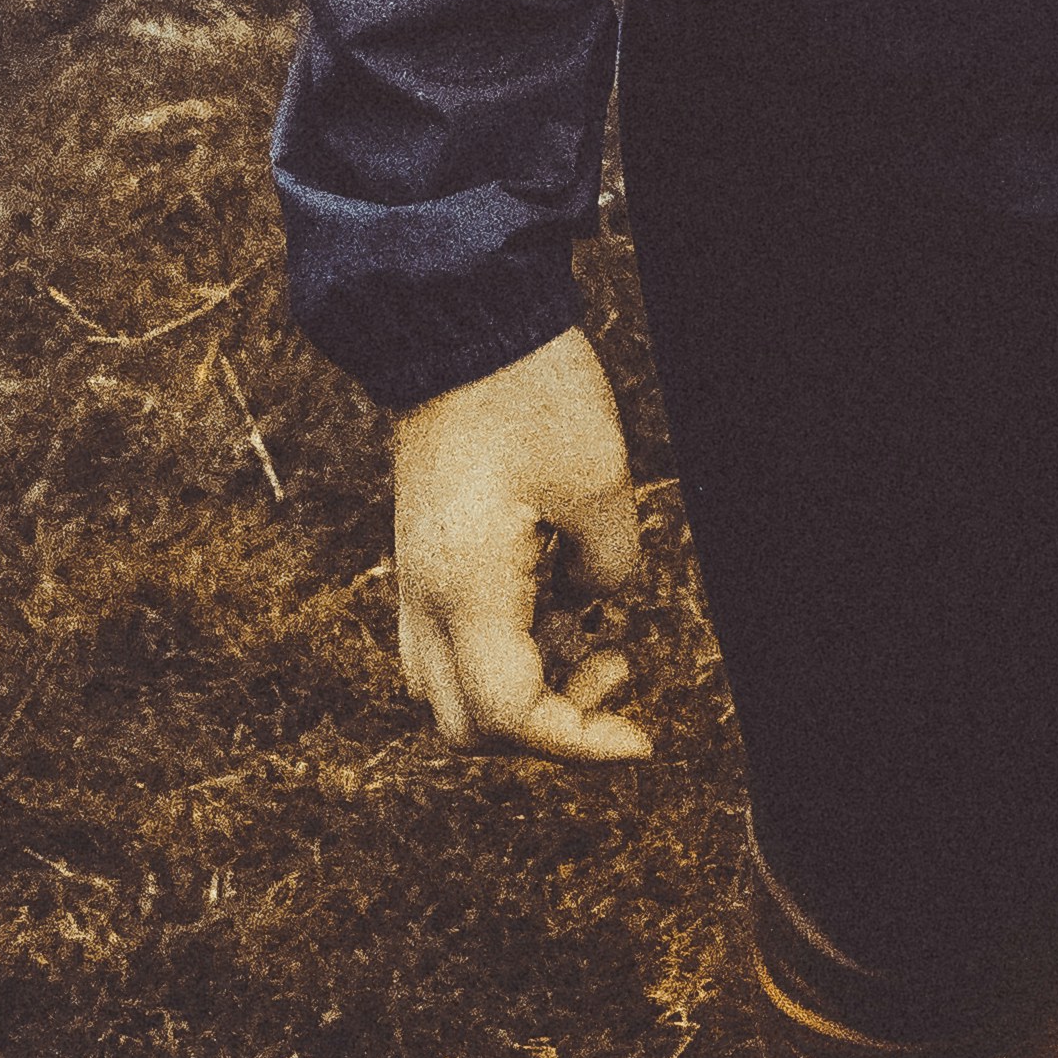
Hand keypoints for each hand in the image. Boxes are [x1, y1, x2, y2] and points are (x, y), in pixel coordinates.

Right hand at [389, 324, 653, 762]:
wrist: (458, 315)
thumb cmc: (529, 392)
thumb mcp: (599, 482)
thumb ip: (608, 568)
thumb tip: (593, 605)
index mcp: (466, 591)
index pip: (513, 719)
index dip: (583, 742)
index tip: (642, 739)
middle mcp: (426, 598)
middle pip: (470, 728)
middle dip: (548, 727)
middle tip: (614, 667)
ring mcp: (416, 575)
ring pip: (451, 691)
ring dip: (522, 691)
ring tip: (590, 634)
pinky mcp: (423, 552)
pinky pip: (448, 643)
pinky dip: (502, 651)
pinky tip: (556, 599)